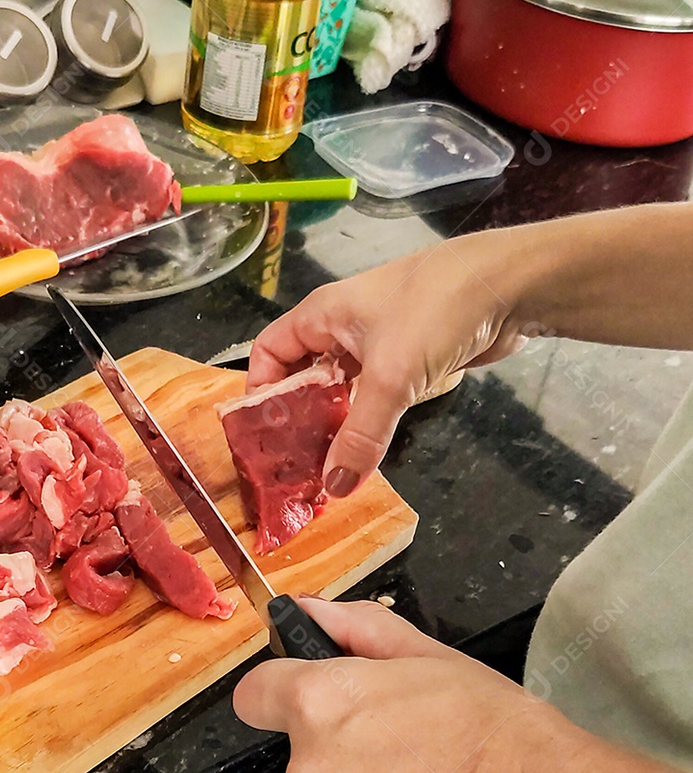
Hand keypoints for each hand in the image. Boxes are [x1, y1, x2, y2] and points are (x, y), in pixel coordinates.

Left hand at [234, 598, 587, 772]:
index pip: (256, 695)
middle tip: (414, 764)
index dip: (280, 695)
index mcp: (322, 706)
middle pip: (308, 761)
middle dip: (348, 760)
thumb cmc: (502, 735)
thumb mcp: (433, 657)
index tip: (306, 704)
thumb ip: (357, 629)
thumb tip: (308, 612)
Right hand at [247, 237, 531, 496]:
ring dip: (337, 423)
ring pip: (343, 388)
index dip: (260, 388)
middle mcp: (344, 327)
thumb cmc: (437, 311)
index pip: (269, 351)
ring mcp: (379, 342)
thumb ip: (360, 435)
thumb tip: (335, 487)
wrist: (512, 285)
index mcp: (323, 314)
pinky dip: (369, 420)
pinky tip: (367, 450)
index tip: (265, 433)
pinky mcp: (411, 358)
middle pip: (304, 375)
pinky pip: (376, 394)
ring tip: (328, 465)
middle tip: (296, 461)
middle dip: (299, 416)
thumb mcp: (390, 377)